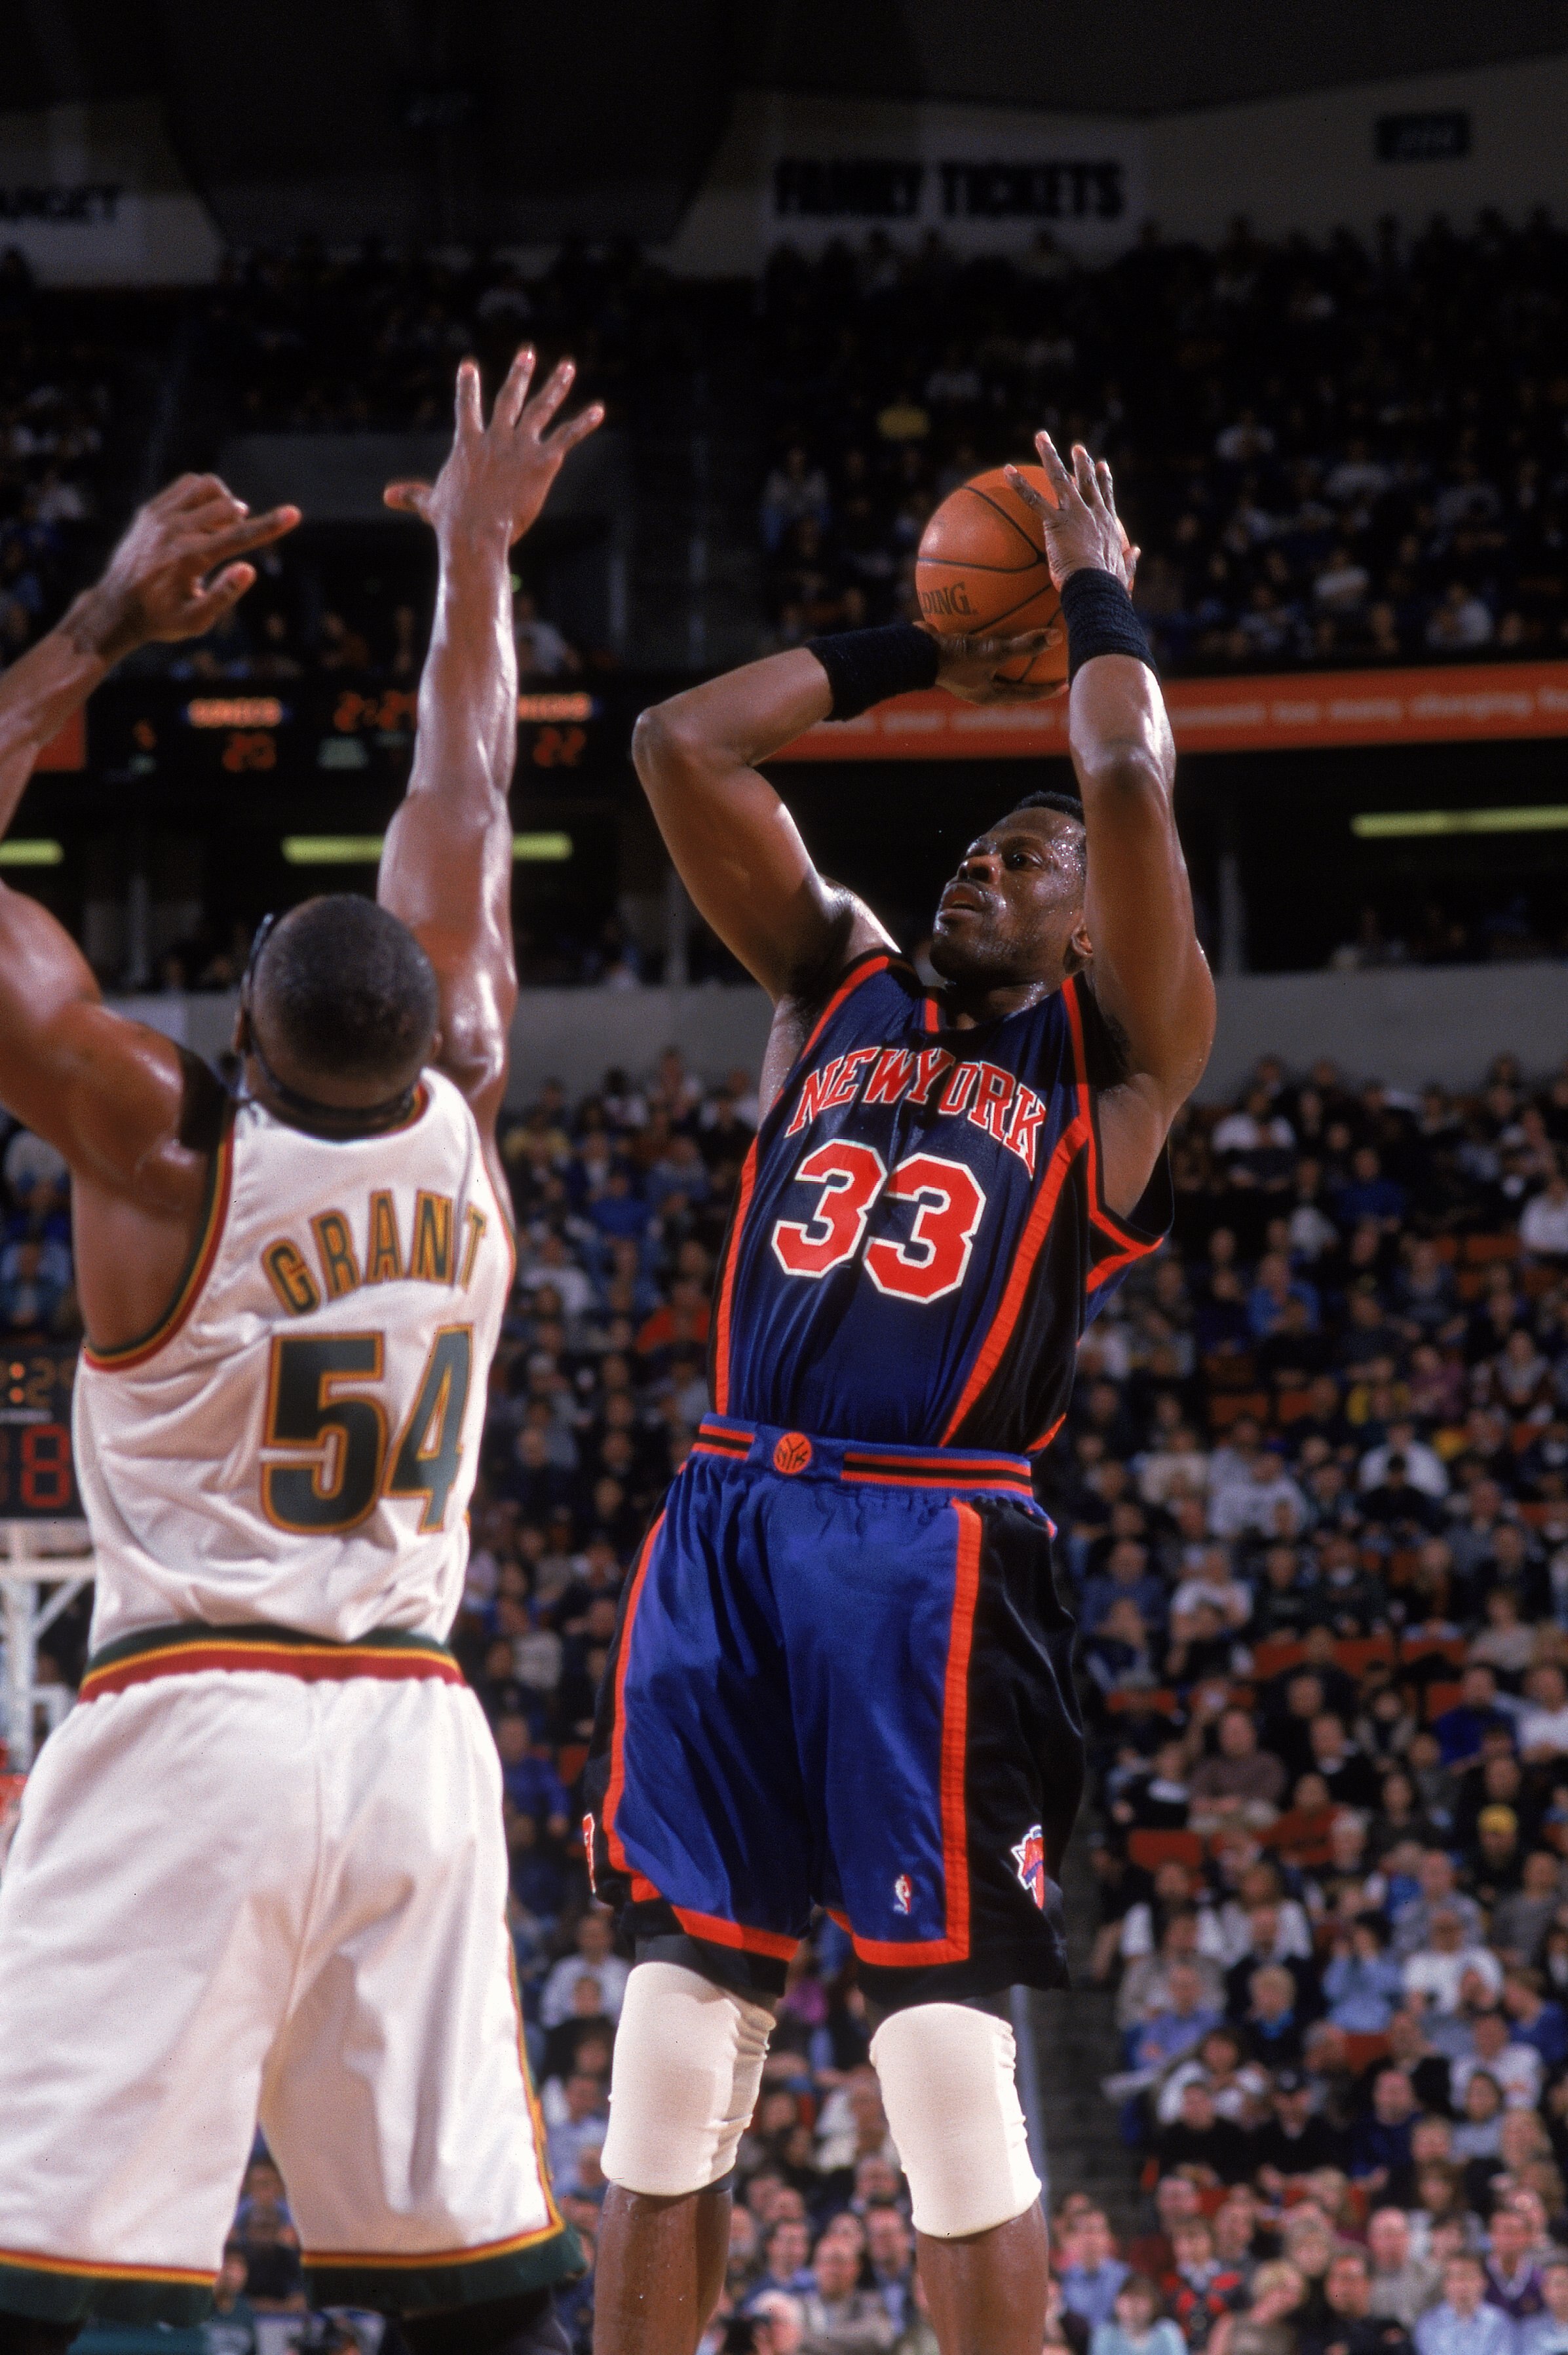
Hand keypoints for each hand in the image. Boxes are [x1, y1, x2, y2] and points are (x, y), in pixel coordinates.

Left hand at [73, 475, 299, 663]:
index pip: (239, 536)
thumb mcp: (196, 621)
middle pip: (227, 505)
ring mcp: (160, 516)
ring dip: (223, 501)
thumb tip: (249, 569)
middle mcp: (175, 531)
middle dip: (241, 519)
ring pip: (205, 486)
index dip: (270, 525)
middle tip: (232, 537)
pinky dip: (202, 495)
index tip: (294, 514)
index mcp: (190, 559)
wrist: (117, 607)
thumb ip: (224, 595)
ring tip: (218, 525)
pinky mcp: (150, 510)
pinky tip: (202, 517)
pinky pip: (185, 486)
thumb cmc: (162, 618)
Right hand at [384, 349, 603, 547]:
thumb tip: (387, 496)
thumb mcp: (430, 503)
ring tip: (567, 365)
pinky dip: (584, 423)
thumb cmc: (453, 522)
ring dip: (556, 385)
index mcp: (468, 442)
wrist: (475, 531)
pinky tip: (599, 409)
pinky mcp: (544, 461)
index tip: (469, 364)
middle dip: (520, 373)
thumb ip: (413, 494)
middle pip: (510, 397)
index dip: (468, 385)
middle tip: (528, 352)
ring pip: (541, 408)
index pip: (467, 406)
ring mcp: (521, 446)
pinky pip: (568, 436)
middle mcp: (496, 436)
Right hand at [918, 623, 1063, 704]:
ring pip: (996, 663)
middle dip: (1031, 674)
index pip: (1026, 695)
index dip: (1047, 689)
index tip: (1065, 684)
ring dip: (1011, 654)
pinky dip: (992, 633)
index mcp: (988, 695)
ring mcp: (965, 671)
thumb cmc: (954, 658)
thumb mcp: (993, 652)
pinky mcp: (955, 654)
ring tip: (1028, 640)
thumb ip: (1025, 646)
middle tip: (1052, 666)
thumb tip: (1057, 637)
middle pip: (1013, 682)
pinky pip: (980, 644)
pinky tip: (999, 612)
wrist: (913, 652)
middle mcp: (978, 686)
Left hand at [1004, 431, 1138, 592]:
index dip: (1104, 480)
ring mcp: (1074, 514)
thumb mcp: (1124, 571)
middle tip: (1076, 447)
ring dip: (1049, 456)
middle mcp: (1092, 512)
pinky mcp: (1055, 522)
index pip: (1105, 496)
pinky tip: (1008, 471)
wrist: (1096, 588)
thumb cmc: (1108, 586)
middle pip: (1085, 481)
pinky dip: (1019, 485)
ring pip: (1059, 479)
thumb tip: (1137, 551)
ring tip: (1041, 438)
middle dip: (1080, 462)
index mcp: (1107, 524)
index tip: (1102, 464)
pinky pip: (1033, 499)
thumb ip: (1130, 559)